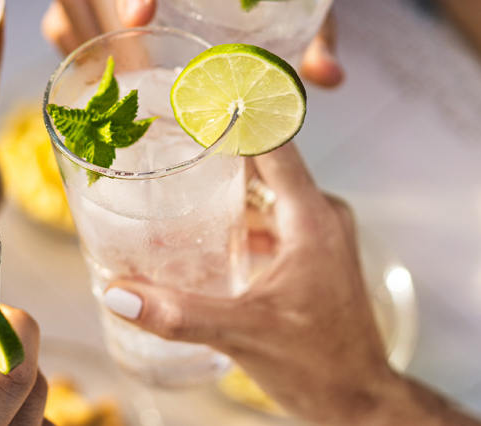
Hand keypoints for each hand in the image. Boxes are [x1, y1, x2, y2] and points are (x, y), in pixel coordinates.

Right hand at [101, 145, 480, 424]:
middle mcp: (319, 217)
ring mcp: (319, 237)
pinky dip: (241, 215)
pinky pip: (273, 219)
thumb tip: (119, 293)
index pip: (272, 141)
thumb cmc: (320, 364)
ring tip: (179, 173)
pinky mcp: (313, 258)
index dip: (235, 110)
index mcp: (310, 218)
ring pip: (269, 191)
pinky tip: (205, 230)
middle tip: (170, 130)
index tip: (198, 87)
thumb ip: (179, 312)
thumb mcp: (244, 333)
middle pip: (265, 160)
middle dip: (220, 143)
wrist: (361, 402)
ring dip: (229, 182)